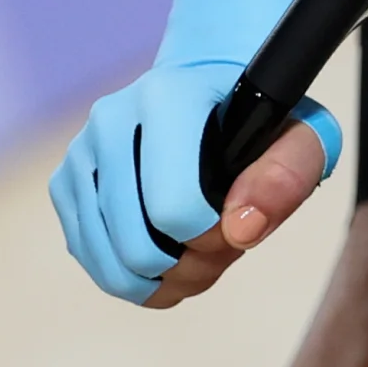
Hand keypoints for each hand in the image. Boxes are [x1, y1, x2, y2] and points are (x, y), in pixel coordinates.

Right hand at [49, 0, 337, 305]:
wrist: (209, 88)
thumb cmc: (259, 118)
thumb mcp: (303, 136)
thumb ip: (287, 177)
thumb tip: (241, 229)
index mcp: (167, 98)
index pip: (176, 208)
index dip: (214, 238)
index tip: (240, 223)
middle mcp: (110, 120)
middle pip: (137, 245)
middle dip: (189, 266)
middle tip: (224, 247)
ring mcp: (79, 152)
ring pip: (108, 261)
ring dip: (161, 278)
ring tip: (200, 254)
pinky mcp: (64, 182)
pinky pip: (90, 257)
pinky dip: (132, 275)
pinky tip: (169, 254)